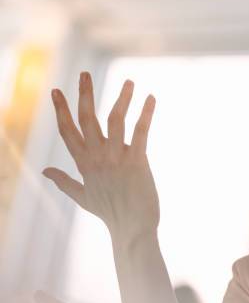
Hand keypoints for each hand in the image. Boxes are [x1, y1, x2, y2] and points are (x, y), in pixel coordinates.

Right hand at [43, 72, 158, 245]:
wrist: (132, 229)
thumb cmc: (110, 213)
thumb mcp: (82, 197)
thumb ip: (63, 181)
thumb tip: (44, 170)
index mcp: (84, 164)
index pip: (67, 131)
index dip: (61, 110)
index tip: (56, 90)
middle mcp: (97, 158)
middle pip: (87, 120)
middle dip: (84, 95)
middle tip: (84, 73)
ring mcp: (116, 159)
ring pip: (115, 120)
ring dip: (122, 99)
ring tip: (130, 82)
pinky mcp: (136, 161)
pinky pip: (140, 132)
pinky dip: (145, 114)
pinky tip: (151, 98)